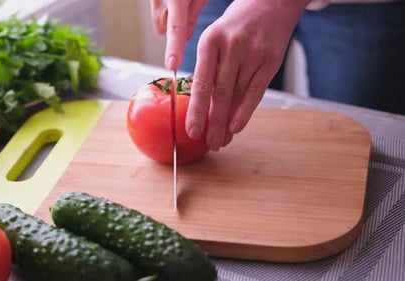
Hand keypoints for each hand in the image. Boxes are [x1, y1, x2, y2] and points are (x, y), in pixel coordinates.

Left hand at [151, 0, 309, 150]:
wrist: (271, 2)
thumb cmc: (236, 24)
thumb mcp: (214, 38)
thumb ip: (208, 68)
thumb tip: (201, 105)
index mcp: (210, 41)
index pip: (201, 83)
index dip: (197, 110)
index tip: (192, 131)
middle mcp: (232, 47)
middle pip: (221, 94)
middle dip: (214, 123)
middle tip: (209, 143)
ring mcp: (254, 53)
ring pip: (238, 96)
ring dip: (229, 122)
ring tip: (222, 140)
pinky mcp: (271, 60)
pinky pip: (257, 92)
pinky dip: (246, 112)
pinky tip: (237, 127)